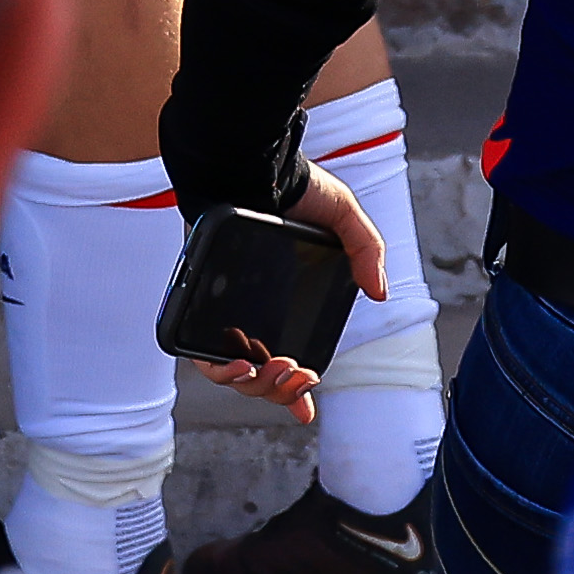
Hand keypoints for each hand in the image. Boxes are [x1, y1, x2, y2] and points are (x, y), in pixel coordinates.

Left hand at [179, 164, 394, 409]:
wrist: (248, 160)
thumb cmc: (292, 185)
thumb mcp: (342, 216)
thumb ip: (365, 250)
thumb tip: (378, 292)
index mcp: (284, 301)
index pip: (284, 360)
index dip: (293, 394)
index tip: (306, 412)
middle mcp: (251, 310)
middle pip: (259, 375)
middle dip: (280, 389)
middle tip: (299, 376)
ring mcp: (221, 307)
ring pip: (230, 370)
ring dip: (255, 384)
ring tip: (274, 370)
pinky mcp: (196, 298)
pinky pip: (197, 348)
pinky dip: (217, 367)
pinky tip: (240, 362)